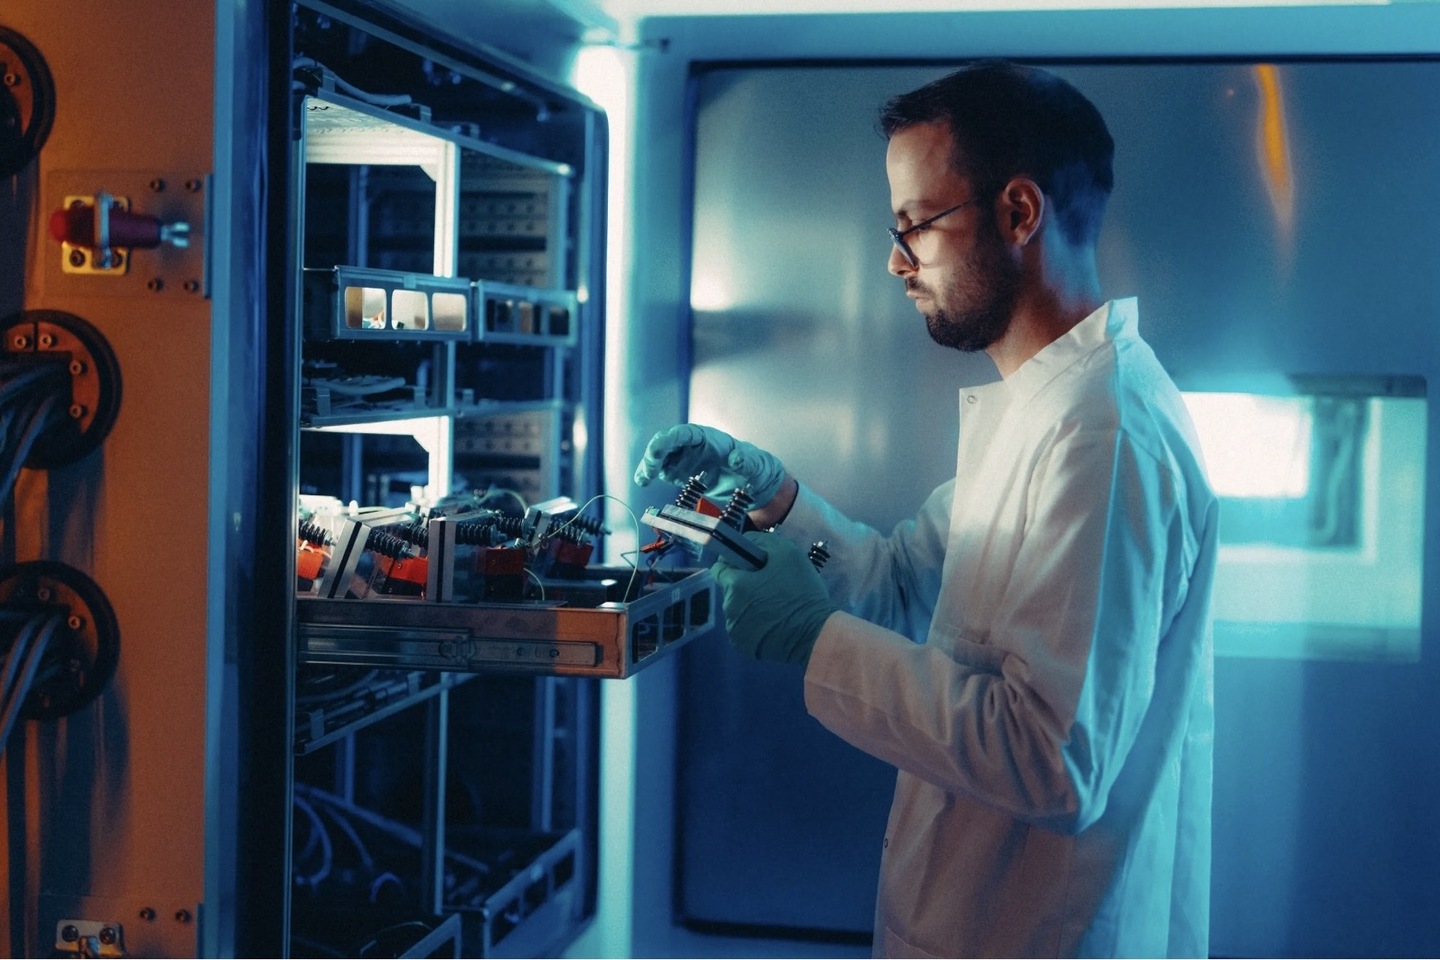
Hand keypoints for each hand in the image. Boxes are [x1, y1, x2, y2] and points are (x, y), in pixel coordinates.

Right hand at [634, 423, 785, 505]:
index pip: (683, 433)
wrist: (753, 483)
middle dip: (655, 454)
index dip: (668, 439)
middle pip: (666, 443)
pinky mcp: (680, 472)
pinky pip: (661, 470)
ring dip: (649, 465)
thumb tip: (736, 458)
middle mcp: (690, 445)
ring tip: (643, 478)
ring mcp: (683, 458)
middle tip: (649, 471)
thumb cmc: (754, 467)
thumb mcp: (754, 465)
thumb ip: (746, 461)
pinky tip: (642, 480)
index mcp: (706, 437)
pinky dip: (650, 474)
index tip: (657, 448)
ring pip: (659, 457)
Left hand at [711, 531, 835, 665]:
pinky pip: (745, 628)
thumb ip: (760, 541)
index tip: (753, 566)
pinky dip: (755, 624)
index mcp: (735, 585)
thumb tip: (744, 541)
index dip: (735, 563)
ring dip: (750, 605)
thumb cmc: (801, 590)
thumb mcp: (787, 553)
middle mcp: (729, 608)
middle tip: (771, 586)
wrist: (816, 633)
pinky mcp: (745, 647)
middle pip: (731, 589)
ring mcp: (735, 630)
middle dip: (745, 585)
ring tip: (776, 606)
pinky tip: (775, 623)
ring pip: (738, 609)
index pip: (720, 568)